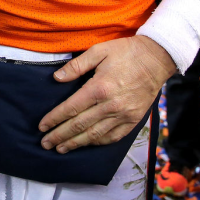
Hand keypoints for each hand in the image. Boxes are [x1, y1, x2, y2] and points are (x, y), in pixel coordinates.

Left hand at [38, 35, 174, 153]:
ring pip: (95, 135)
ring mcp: (123, 115)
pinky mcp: (133, 120)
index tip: (42, 126)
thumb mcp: (98, 51)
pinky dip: (98, 143)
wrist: (157, 59)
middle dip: (60, 136)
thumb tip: (56, 78)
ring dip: (76, 143)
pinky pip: (113, 137)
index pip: (71, 108)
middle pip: (80, 125)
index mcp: (99, 88)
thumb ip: (76, 66)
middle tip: (45, 143)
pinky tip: (86, 144)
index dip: (54, 119)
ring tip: (61, 149)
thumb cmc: (126, 52)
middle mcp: (110, 106)